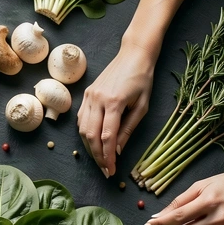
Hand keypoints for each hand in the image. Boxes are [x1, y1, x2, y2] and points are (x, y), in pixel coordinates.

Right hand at [77, 42, 154, 175]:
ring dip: (89, 147)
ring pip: (82, 129)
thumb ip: (128, 129)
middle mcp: (97, 99)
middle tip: (105, 170)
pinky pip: (81, 119)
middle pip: (91, 136)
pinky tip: (93, 142)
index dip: (108, 157)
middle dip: (97, 156)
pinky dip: (85, 134)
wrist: (133, 54)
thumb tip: (117, 150)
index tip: (111, 171)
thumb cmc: (142, 79)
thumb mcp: (142, 106)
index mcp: (114, 102)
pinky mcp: (86, 94)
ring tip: (99, 159)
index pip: (107, 137)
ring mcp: (89, 96)